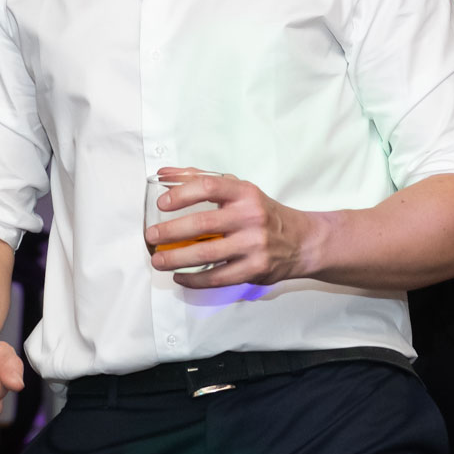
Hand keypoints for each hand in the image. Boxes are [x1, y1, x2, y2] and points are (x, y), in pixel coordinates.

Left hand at [146, 170, 316, 288]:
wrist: (301, 240)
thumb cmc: (262, 213)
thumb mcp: (238, 190)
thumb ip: (201, 179)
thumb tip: (164, 173)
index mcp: (244, 193)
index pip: (208, 186)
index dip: (181, 193)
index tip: (162, 204)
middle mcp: (250, 216)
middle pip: (202, 223)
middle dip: (170, 231)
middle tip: (151, 236)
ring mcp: (254, 244)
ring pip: (207, 254)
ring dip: (177, 259)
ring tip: (158, 260)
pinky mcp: (255, 269)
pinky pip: (218, 278)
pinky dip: (195, 280)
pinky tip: (180, 277)